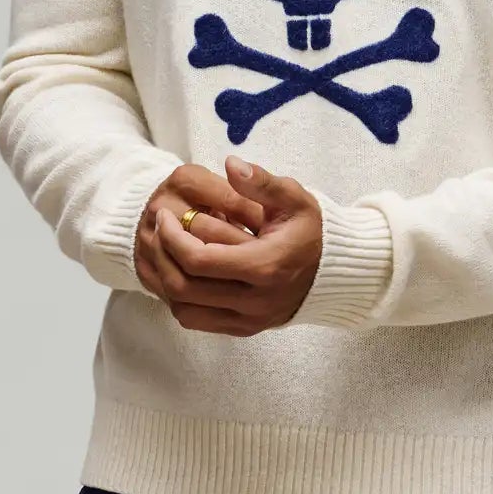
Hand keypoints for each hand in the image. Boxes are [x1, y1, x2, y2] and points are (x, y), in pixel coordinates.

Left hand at [149, 156, 323, 335]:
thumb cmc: (311, 230)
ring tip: (166, 253)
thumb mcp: (294, 199)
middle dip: (162, 256)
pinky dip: (181, 300)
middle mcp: (256, 299)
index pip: (199, 259)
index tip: (164, 216)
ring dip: (166, 281)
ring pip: (186, 311)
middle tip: (158, 231)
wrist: (334, 272)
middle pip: (185, 287)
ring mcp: (250, 319)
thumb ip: (261, 182)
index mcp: (265, 265)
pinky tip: (182, 273)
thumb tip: (231, 164)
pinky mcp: (246, 329)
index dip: (172, 237)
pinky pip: (198, 322)